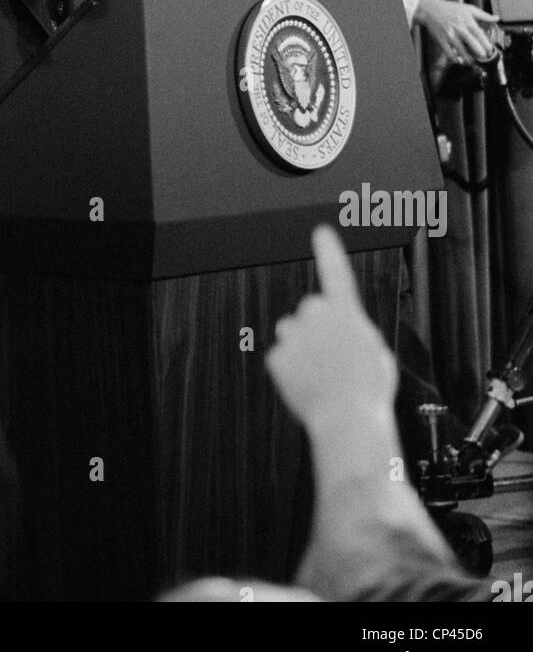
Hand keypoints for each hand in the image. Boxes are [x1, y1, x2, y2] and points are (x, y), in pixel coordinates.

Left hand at [266, 225, 397, 431]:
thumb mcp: (375, 353)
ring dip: (303, 347)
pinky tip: (307, 387)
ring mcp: (293, 334)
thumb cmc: (369, 390)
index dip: (329, 251)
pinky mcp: (276, 356)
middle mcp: (316, 314)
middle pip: (311, 310)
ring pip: (293, 333)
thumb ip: (354, 332)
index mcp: (346, 311)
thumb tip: (338, 333)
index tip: (320, 231)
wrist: (347, 420)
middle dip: (317, 327)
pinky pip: (282, 359)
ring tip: (323, 376)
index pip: (336, 272)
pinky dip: (291, 371)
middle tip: (334, 357)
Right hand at [414, 0, 498, 62]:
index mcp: (467, 21)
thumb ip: (484, 15)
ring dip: (468, 59)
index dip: (486, 44)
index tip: (490, 51)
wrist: (431, 9)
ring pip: (461, 51)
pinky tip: (459, 61)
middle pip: (472, 43)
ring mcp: (450, 35)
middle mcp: (459, 29)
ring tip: (473, 63)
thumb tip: (497, 18)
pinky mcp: (441, 40)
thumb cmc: (451, 8)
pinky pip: (449, 53)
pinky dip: (455, 59)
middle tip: (484, 58)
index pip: (479, 35)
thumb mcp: (469, 8)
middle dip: (479, 53)